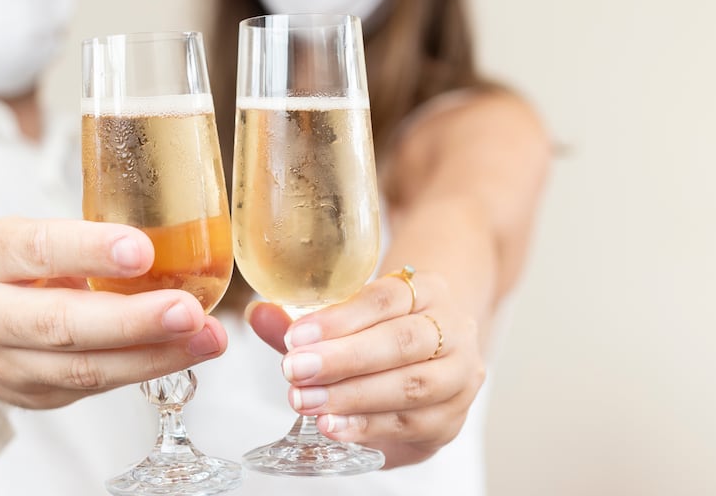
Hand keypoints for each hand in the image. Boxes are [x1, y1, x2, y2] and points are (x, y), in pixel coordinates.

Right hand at [0, 217, 227, 408]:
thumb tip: (177, 232)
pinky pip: (99, 386)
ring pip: (86, 367)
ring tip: (207, 338)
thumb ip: (90, 238)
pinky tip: (186, 352)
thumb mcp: (38, 237)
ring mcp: (11, 364)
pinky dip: (148, 368)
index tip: (142, 250)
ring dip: (154, 355)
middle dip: (132, 320)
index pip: (39, 250)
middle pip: (62, 323)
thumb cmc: (23, 269)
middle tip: (187, 310)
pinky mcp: (39, 396)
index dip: (91, 250)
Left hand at [246, 272, 484, 467]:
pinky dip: (367, 426)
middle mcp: (453, 329)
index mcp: (428, 290)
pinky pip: (411, 424)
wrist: (434, 362)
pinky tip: (332, 425)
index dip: (340, 318)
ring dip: (351, 396)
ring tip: (305, 402)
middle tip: (294, 371)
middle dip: (343, 359)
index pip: (386, 298)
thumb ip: (306, 325)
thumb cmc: (384, 333)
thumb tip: (257, 315)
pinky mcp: (451, 419)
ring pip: (411, 385)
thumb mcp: (350, 320)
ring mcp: (459, 376)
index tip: (296, 336)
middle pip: (402, 342)